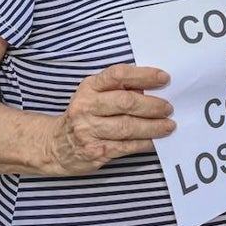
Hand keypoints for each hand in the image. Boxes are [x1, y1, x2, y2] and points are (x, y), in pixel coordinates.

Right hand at [46, 64, 174, 174]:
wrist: (56, 145)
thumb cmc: (85, 114)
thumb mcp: (94, 94)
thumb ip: (118, 89)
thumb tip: (154, 89)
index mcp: (90, 87)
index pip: (118, 75)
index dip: (143, 75)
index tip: (164, 78)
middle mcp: (87, 106)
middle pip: (125, 102)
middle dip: (152, 105)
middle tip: (169, 108)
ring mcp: (89, 130)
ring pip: (127, 127)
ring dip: (153, 126)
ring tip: (169, 126)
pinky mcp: (94, 151)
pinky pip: (125, 146)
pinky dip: (144, 143)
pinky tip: (155, 141)